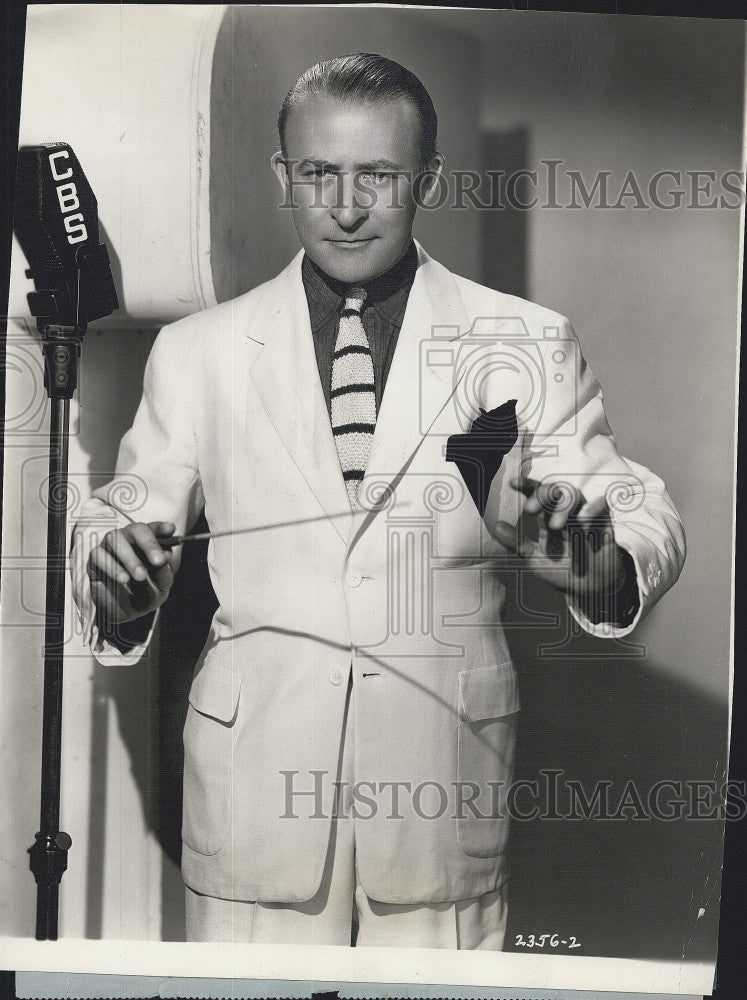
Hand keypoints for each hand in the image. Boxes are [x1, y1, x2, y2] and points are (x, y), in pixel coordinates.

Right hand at [87, 521, 175, 626]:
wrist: (125, 612)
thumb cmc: (146, 593)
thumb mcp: (161, 586)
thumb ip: (164, 571)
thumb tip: (165, 556)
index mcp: (148, 542)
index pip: (154, 528)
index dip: (161, 527)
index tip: (170, 530)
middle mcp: (128, 539)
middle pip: (135, 529)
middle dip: (149, 543)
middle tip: (159, 561)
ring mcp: (109, 547)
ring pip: (114, 538)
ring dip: (130, 557)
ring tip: (141, 576)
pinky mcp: (94, 559)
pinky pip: (98, 555)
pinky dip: (112, 567)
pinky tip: (123, 579)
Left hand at [488, 477, 627, 604]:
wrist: (589, 589)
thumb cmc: (561, 569)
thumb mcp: (535, 559)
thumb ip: (516, 543)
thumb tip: (495, 526)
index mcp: (546, 517)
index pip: (536, 495)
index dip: (526, 486)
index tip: (512, 483)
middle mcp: (564, 512)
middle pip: (554, 489)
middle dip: (541, 495)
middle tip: (530, 510)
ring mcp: (584, 515)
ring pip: (574, 495)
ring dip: (562, 507)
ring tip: (554, 526)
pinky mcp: (603, 522)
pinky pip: (600, 504)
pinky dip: (591, 508)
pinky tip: (583, 519)